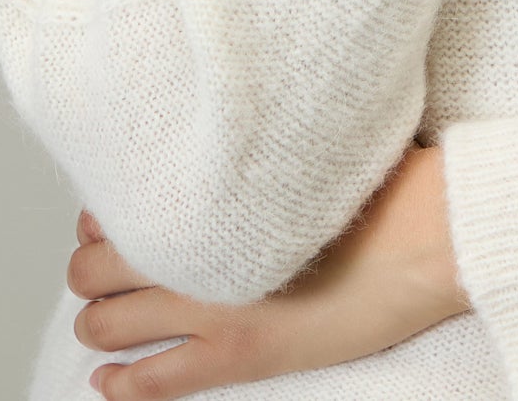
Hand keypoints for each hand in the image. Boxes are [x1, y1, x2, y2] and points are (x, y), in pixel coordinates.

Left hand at [69, 140, 468, 397]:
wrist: (426, 234)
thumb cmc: (378, 182)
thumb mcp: (304, 146)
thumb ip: (247, 153)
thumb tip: (222, 141)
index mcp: (212, 193)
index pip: (116, 207)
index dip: (101, 215)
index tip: (107, 215)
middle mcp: (198, 250)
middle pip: (96, 266)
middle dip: (90, 268)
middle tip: (102, 264)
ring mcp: (213, 308)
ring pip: (107, 323)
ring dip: (97, 320)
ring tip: (105, 316)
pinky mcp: (239, 355)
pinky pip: (153, 383)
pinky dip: (118, 384)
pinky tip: (108, 379)